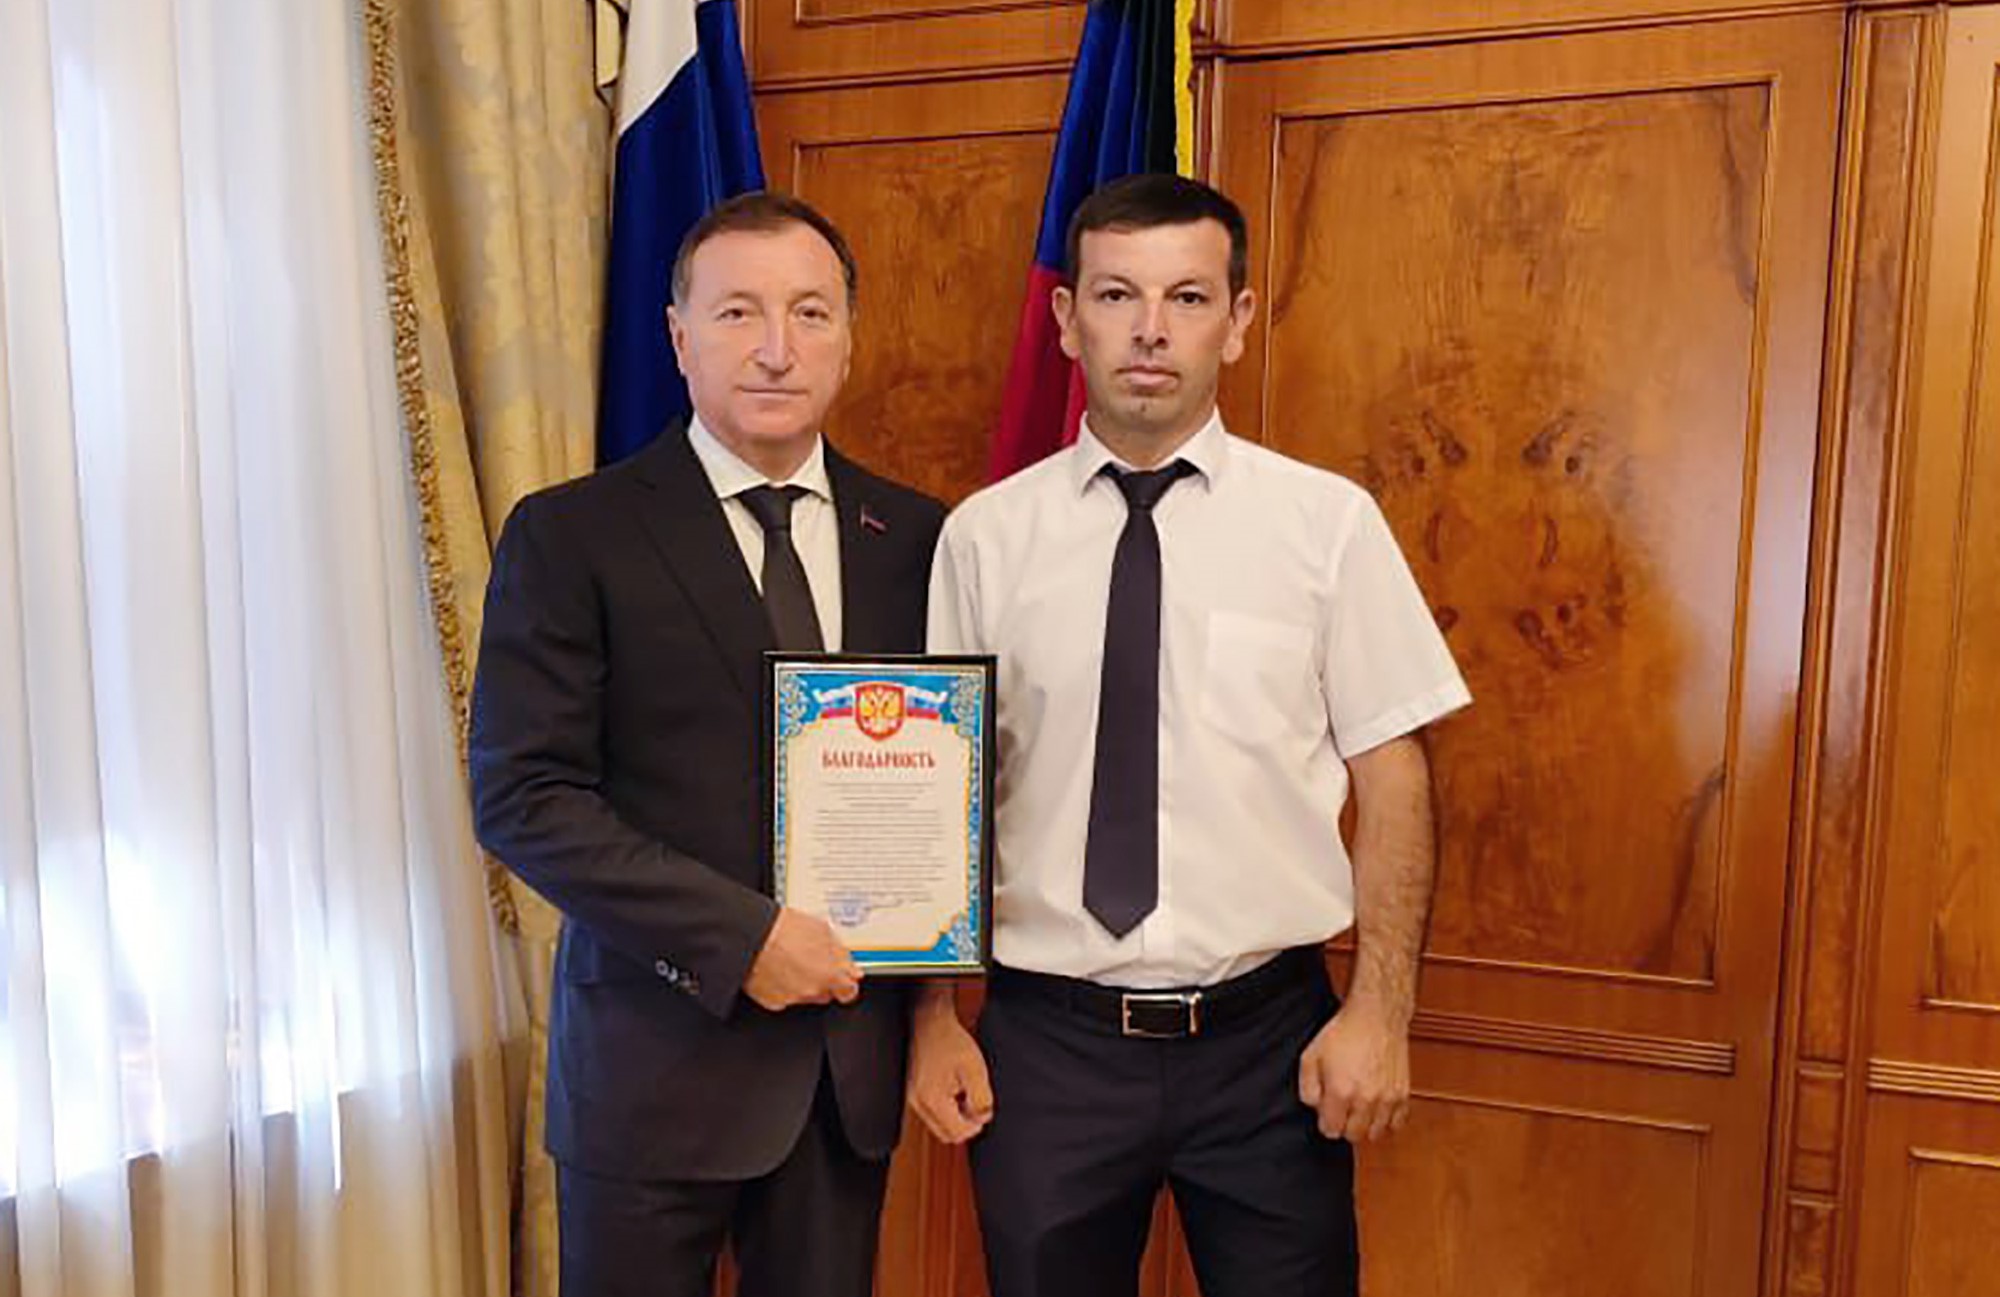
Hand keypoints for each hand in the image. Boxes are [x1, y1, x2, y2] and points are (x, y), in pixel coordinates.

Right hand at [742, 908, 861, 1010]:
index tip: (844, 977)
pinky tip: (777, 969)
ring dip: (803, 983)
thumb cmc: (782, 929)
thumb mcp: (822, 929)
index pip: (849, 990)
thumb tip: (847, 961)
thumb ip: (840, 952)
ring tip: (790, 961)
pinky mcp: (772, 1001)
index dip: (846, 982)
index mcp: (830, 974)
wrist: (750, 935)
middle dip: (823, 980)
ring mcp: (792, 998)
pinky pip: (784, 996)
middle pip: (826, 993)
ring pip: (805, 995)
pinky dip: (783, 986)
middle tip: (812, 962)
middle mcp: (813, 991)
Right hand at [906, 990, 992, 1143]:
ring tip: (963, 1091)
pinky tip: (953, 1089)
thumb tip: (982, 1118)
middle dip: (965, 1124)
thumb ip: (981, 1100)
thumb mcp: (976, 1070)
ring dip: (955, 1116)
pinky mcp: (913, 1093)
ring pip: (939, 1125)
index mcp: (932, 1099)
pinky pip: (932, 1113)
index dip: (975, 1125)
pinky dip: (946, 1108)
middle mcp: (918, 1103)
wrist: (930, 1022)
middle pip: (946, 1134)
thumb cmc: (950, 1041)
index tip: (982, 1108)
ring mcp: (913, 1099)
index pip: (957, 1134)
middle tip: (975, 1100)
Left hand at [1297, 1002, 1410, 1142]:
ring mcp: (1387, 1099)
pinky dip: (1387, 1120)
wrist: (1376, 1016)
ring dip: (1365, 1125)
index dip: (1326, 1122)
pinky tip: (1377, 1107)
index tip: (1327, 1111)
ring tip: (1360, 1107)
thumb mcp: (1310, 1055)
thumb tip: (1315, 1107)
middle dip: (1344, 1126)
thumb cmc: (1344, 1032)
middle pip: (1353, 1136)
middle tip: (1342, 1108)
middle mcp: (1366, 1100)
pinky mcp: (1403, 1094)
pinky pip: (1397, 1124)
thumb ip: (1307, 1088)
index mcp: (1341, 1092)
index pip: (1331, 1131)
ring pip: (1376, 1133)